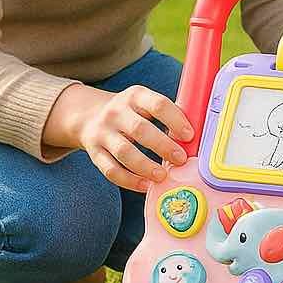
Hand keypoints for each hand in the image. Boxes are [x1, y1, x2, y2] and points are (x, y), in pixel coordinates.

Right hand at [43, 83, 192, 190]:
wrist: (89, 115)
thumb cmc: (130, 113)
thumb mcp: (144, 102)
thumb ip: (166, 114)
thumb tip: (194, 136)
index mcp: (135, 95)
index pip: (158, 104)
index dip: (175, 120)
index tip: (189, 135)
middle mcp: (116, 112)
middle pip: (140, 129)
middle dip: (163, 146)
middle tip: (180, 159)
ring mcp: (102, 132)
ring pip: (124, 152)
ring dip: (146, 166)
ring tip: (163, 176)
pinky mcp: (94, 152)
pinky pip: (111, 170)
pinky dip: (129, 181)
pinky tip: (145, 186)